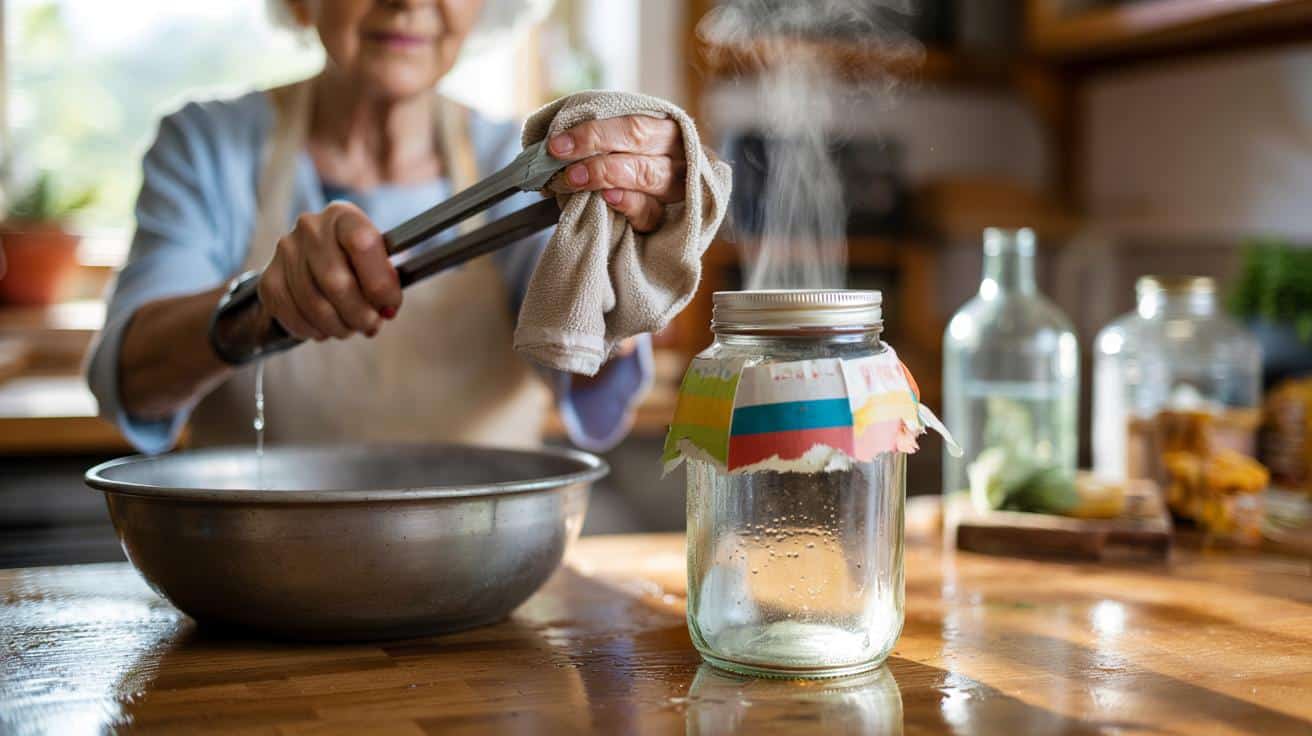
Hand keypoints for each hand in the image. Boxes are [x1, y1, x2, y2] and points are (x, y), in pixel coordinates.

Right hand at [258, 201, 401, 340]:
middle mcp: (310, 227)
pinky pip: (292, 315)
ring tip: (350, 328)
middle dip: (359, 313)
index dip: (380, 283)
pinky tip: (326, 329)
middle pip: (336, 281)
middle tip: (371, 325)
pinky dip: (313, 330)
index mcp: (343, 215)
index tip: (389, 306)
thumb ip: (385, 279)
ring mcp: (286, 251)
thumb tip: (386, 308)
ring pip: (314, 304)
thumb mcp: (377, 261)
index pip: (362, 244)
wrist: (313, 262)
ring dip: (338, 326)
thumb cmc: (356, 264)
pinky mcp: (269, 278)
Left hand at [548, 116, 685, 232]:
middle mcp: (678, 154)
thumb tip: (557, 142)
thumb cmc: (626, 163)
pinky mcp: (669, 219)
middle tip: (562, 158)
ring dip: (606, 175)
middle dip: (596, 146)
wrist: (656, 206)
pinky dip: (628, 204)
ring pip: (647, 175)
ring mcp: (677, 187)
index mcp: (666, 129)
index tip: (558, 144)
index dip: (594, 132)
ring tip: (575, 179)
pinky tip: (608, 199)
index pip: (633, 125)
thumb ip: (599, 138)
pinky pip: (651, 212)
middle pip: (640, 143)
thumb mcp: (620, 143)